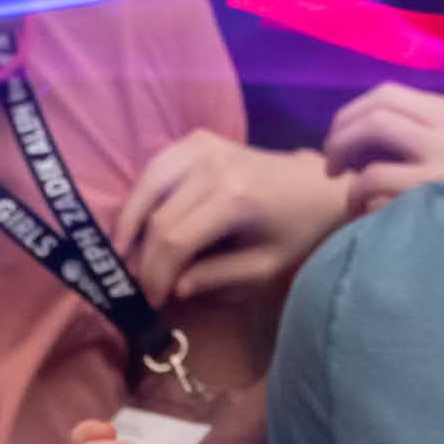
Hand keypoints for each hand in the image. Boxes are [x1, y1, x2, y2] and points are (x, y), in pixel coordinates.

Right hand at [108, 131, 355, 307]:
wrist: (320, 188)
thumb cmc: (298, 234)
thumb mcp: (265, 269)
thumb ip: (218, 279)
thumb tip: (174, 288)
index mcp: (235, 200)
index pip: (174, 241)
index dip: (156, 276)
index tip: (152, 302)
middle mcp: (214, 167)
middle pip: (157, 217)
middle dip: (142, 257)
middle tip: (135, 285)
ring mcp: (205, 147)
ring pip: (147, 183)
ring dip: (130, 220)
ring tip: (122, 252)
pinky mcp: (200, 140)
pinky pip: (157, 165)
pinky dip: (141, 192)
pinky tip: (138, 219)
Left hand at [324, 79, 443, 202]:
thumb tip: (392, 143)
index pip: (393, 94)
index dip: (356, 113)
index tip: (346, 137)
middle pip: (380, 103)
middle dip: (342, 128)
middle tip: (331, 159)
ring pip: (375, 127)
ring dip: (343, 151)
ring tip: (338, 178)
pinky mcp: (437, 191)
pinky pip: (377, 178)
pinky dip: (357, 192)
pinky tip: (359, 211)